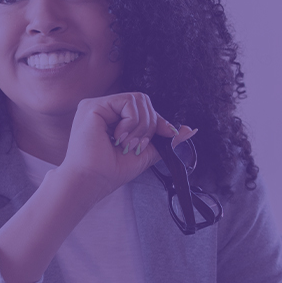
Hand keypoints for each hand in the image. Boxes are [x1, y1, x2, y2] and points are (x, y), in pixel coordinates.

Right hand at [59, 93, 195, 202]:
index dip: (158, 121)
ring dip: (140, 126)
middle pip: (143, 101)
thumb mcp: (145, 153)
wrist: (92, 182)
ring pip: (138, 100)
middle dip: (149, 125)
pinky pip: (128, 102)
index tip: (169, 134)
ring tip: (126, 144)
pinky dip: (131, 122)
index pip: (142, 109)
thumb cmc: (109, 172)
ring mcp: (96, 106)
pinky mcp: (93, 106)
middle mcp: (103, 109)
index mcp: (111, 119)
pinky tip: (118, 138)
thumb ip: (164, 140)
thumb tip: (189, 130)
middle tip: (136, 146)